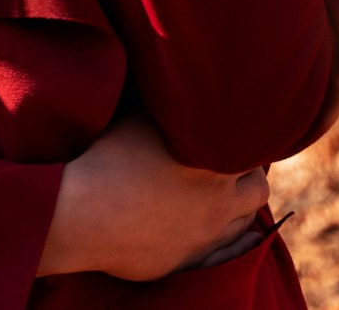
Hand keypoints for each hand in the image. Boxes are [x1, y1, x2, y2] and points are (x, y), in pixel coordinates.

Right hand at [37, 114, 269, 281]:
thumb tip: (181, 78)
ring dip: (238, 205)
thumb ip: (172, 101)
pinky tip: (223, 226)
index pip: (255, 148)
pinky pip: (226, 254)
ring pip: (245, 223)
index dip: (247, 136)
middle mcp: (219, 202)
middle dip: (249, 172)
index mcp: (216, 161)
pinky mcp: (186, 261)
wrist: (81, 212)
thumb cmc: (109, 153)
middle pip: (257, 188)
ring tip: (222, 189)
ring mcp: (204, 236)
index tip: (234, 127)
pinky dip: (229, 238)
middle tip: (231, 158)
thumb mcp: (142, 113)